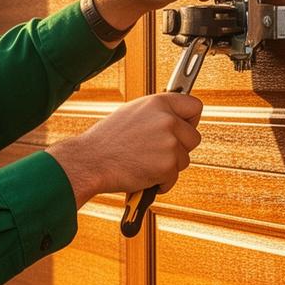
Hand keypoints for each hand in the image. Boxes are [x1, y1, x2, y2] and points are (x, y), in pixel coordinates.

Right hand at [48, 93, 203, 207]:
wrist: (90, 161)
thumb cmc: (106, 140)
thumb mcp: (132, 113)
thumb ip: (156, 114)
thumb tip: (175, 118)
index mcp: (158, 103)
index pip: (195, 106)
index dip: (191, 120)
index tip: (184, 127)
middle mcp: (167, 119)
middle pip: (194, 137)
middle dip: (180, 148)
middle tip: (157, 152)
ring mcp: (169, 142)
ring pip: (185, 159)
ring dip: (169, 166)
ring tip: (145, 163)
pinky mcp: (167, 165)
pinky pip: (174, 177)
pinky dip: (161, 182)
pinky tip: (143, 175)